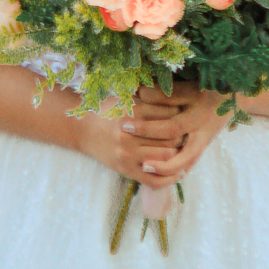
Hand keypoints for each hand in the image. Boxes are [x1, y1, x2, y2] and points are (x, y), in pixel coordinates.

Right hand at [74, 82, 226, 188]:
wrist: (82, 129)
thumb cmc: (108, 109)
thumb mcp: (126, 95)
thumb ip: (149, 93)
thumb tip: (178, 88)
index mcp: (132, 112)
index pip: (171, 115)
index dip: (180, 115)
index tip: (184, 114)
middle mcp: (129, 134)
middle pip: (171, 137)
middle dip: (181, 136)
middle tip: (187, 133)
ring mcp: (127, 154)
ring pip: (165, 158)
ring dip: (176, 154)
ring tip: (182, 148)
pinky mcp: (126, 170)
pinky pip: (154, 180)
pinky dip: (169, 178)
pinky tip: (178, 171)